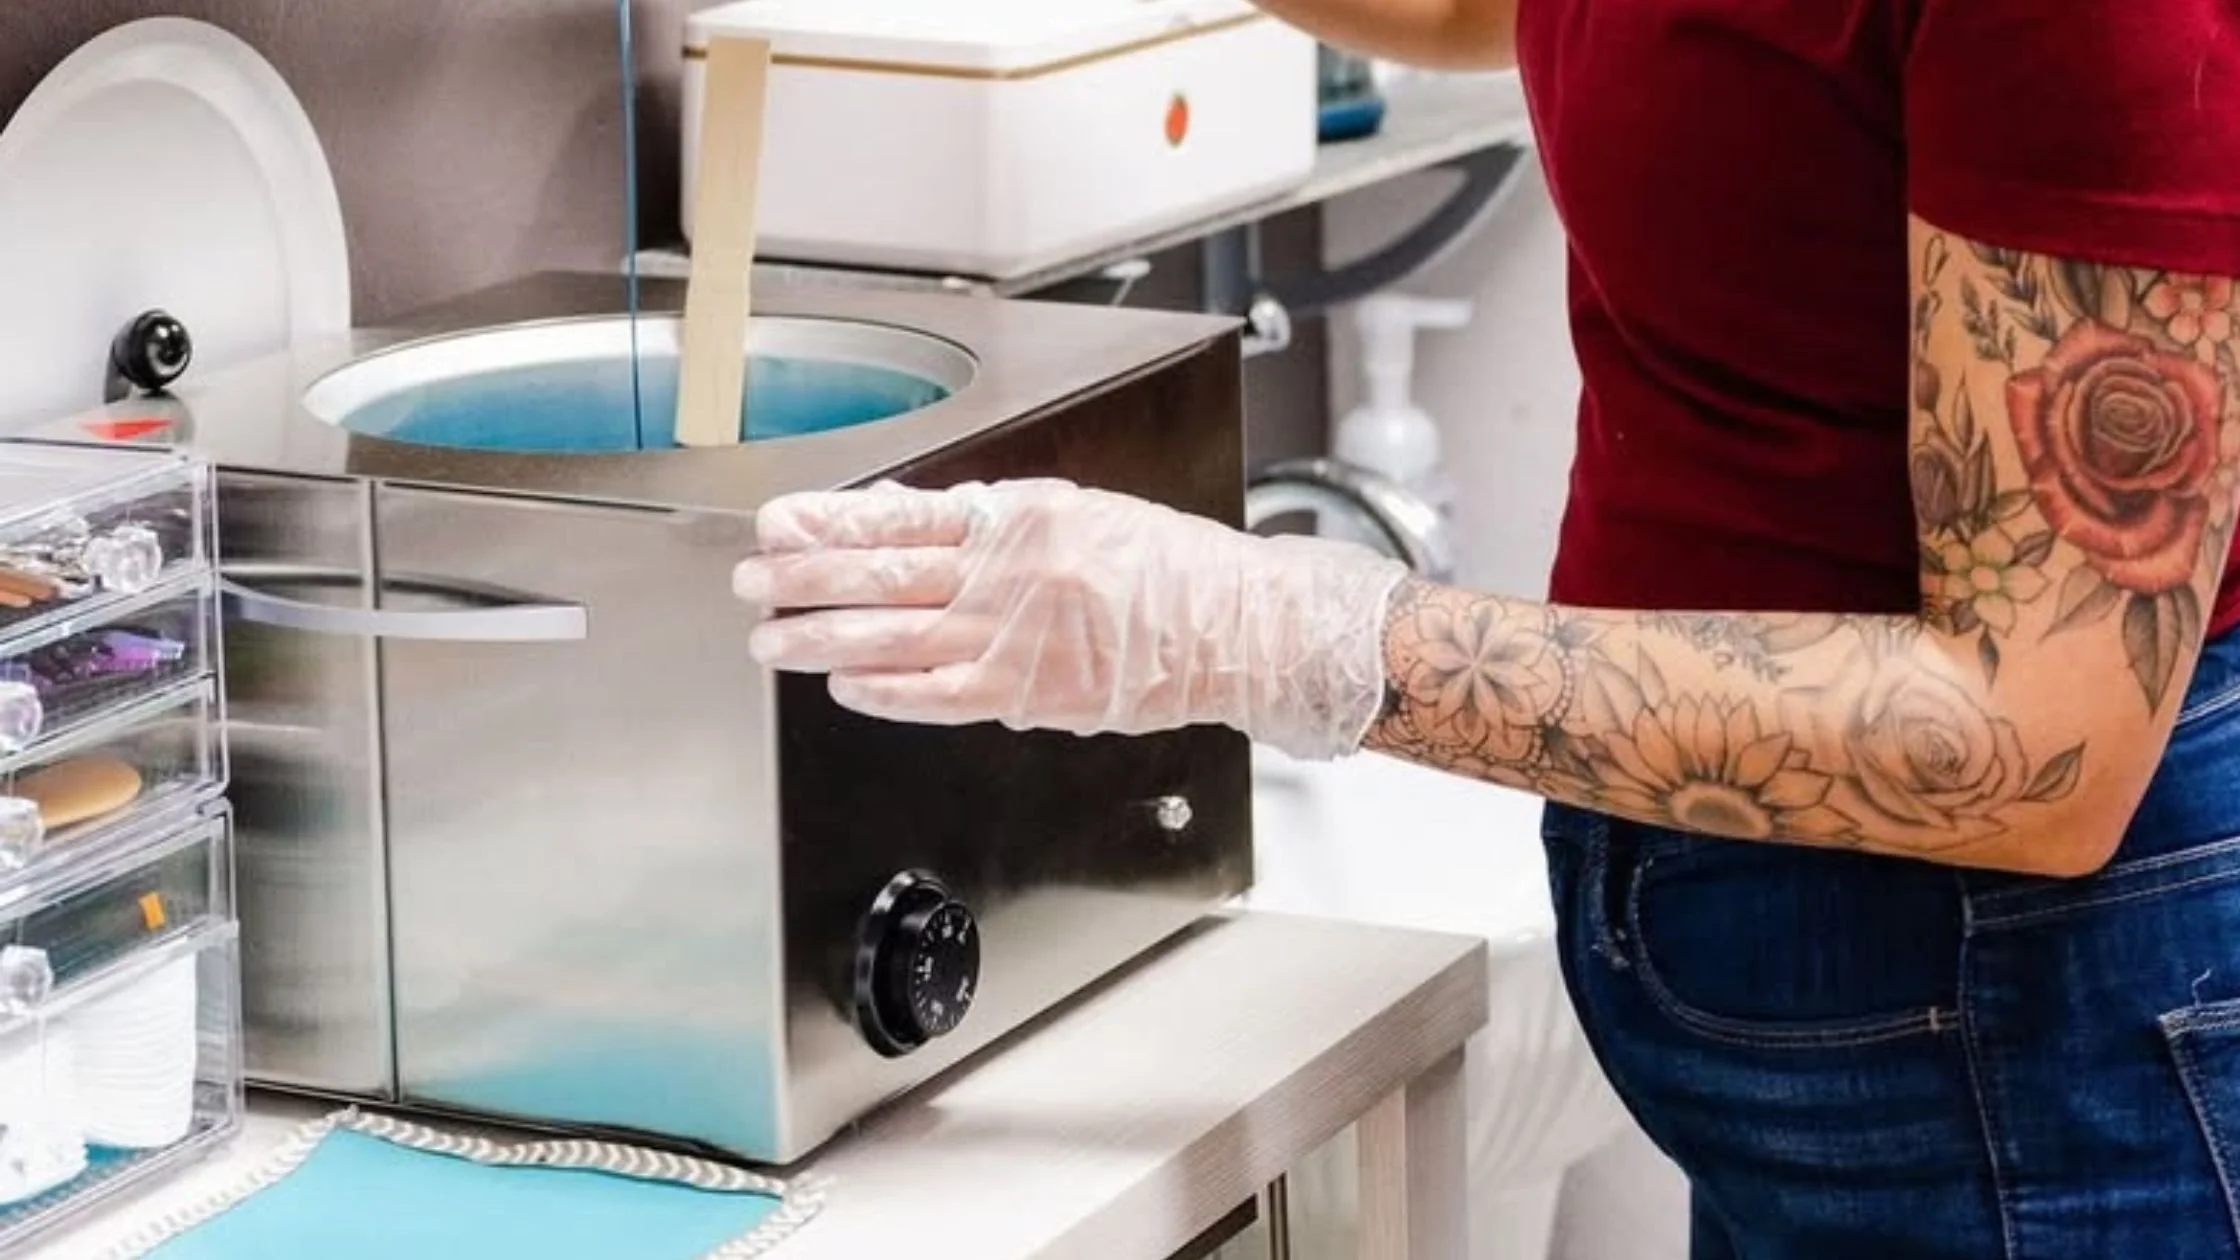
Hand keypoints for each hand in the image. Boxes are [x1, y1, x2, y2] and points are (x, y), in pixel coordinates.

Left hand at [732, 480, 1408, 759]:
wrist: (1234, 626)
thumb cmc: (1168, 570)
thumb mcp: (1074, 512)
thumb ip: (989, 524)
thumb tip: (909, 526)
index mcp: (1014, 518)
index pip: (898, 517)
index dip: (827, 521)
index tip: (778, 522)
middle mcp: (1004, 574)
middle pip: (880, 574)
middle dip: (803, 578)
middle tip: (751, 581)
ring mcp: (1011, 637)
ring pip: (892, 636)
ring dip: (821, 637)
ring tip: (769, 639)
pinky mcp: (1026, 694)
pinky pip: (935, 693)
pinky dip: (884, 690)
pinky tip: (843, 684)